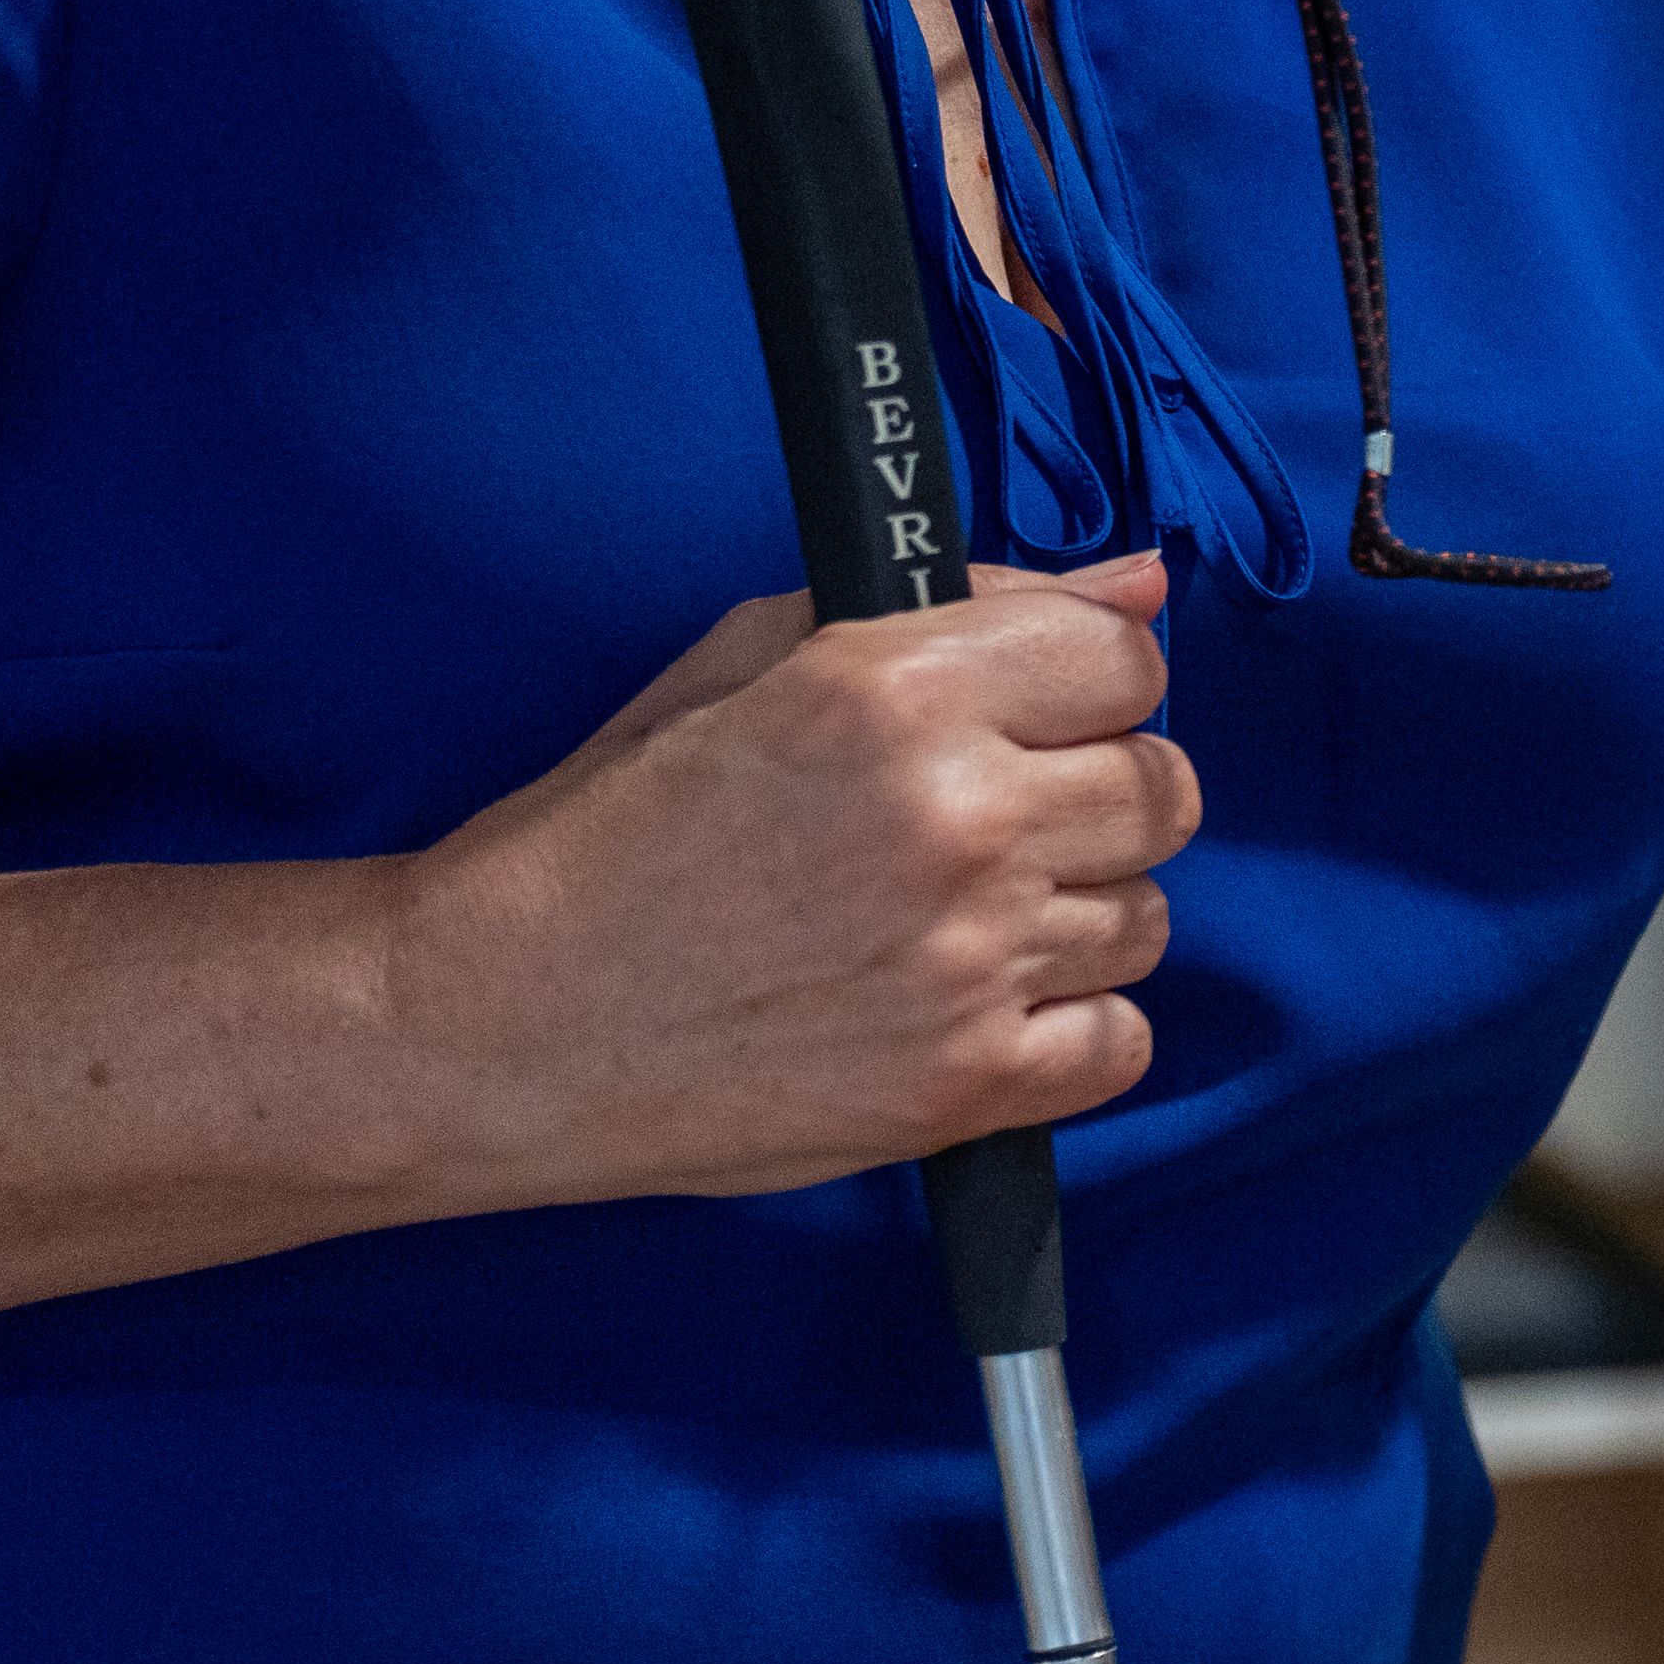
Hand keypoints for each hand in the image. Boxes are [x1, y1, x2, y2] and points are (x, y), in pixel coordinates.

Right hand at [390, 558, 1196, 1206]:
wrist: (499, 1017)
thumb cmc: (611, 837)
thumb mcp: (751, 666)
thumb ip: (966, 609)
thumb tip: (1139, 582)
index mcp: (898, 694)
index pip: (1127, 661)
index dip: (1092, 687)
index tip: (1044, 716)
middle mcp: (958, 820)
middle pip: (1163, 791)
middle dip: (1095, 798)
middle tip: (992, 826)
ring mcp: (974, 959)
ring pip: (1149, 917)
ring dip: (1075, 918)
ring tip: (949, 923)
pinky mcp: (974, 1081)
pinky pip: (1124, 1039)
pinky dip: (1068, 1031)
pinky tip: (969, 1008)